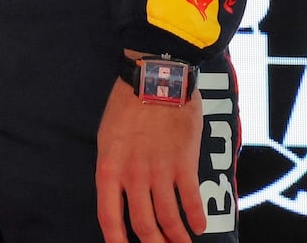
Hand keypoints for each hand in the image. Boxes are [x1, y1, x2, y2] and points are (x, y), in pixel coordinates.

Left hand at [96, 68, 205, 242]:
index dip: (116, 240)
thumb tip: (121, 193)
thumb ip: (115, 167)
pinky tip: (197, 227)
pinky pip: (191, 200)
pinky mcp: (184, 164)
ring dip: (177, 237)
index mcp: (109, 167)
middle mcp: (133, 175)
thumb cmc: (127, 105)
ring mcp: (159, 171)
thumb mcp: (108, 137)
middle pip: (144, 225)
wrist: (155, 79)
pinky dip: (195, 218)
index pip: (108, 216)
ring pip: (169, 218)